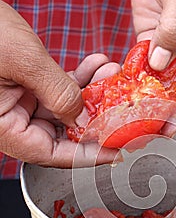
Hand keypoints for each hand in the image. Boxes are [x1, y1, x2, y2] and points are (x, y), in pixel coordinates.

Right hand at [0, 1, 119, 166]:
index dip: (88, 155)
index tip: (116, 152)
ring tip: (111, 74)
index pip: (52, 154)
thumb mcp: (24, 61)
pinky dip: (75, 79)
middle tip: (121, 105)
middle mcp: (10, 121)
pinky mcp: (21, 87)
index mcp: (3, 129)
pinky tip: (95, 65)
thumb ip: (58, 93)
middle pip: (61, 134)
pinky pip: (54, 90)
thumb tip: (84, 119)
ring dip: (89, 92)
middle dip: (95, 116)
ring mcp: (16, 104)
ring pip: (62, 110)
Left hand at [130, 0, 175, 130]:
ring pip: (168, 84)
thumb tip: (159, 64)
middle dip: (171, 111)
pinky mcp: (157, 42)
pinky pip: (148, 69)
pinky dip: (138, 83)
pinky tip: (127, 97)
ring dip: (153, 102)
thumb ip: (174, 29)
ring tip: (138, 122)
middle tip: (152, 132)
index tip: (171, 123)